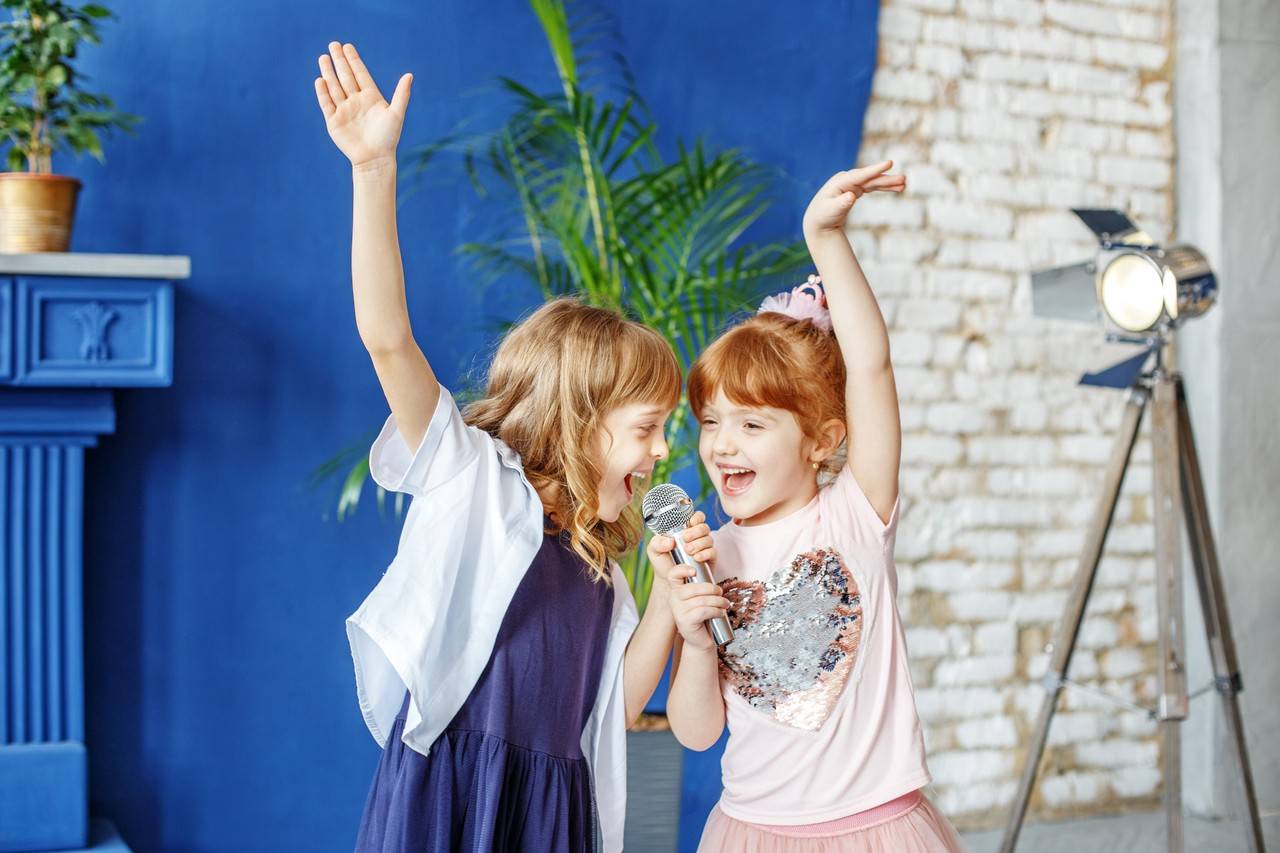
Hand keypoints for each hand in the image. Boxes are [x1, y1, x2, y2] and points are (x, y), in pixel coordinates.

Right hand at [314, 42, 412, 168]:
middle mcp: (356, 101)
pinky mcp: (334, 121)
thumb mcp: (396, 114)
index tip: (348, 46)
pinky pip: (326, 103)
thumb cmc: (388, 138)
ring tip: (323, 57)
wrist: (375, 159)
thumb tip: (409, 75)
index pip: (360, 74)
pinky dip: (323, 92)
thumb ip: (401, 94)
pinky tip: (320, 80)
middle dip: (339, 61)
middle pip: (346, 77)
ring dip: (329, 72)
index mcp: (371, 97)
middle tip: (333, 44)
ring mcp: (344, 110)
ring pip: (334, 87)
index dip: (354, 60)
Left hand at [645, 511, 715, 587]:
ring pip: (709, 539)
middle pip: (704, 527)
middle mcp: (697, 537)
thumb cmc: (662, 562)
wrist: (669, 582)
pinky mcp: (709, 559)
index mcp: (685, 530)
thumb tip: (670, 541)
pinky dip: (705, 553)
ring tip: (688, 551)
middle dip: (695, 531)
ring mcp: (704, 548)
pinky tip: (697, 557)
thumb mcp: (654, 551)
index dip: (697, 517)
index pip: (696, 517)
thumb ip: (657, 542)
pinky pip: (713, 552)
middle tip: (685, 539)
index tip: (691, 522)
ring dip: (699, 543)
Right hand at [668, 567, 729, 651]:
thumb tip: (710, 569)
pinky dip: (716, 611)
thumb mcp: (701, 597)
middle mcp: (673, 598)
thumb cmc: (703, 614)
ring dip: (718, 601)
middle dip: (712, 589)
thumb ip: (702, 584)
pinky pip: (703, 611)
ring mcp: (678, 610)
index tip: (695, 571)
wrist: (700, 638)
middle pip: (694, 588)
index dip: (682, 569)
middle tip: (721, 593)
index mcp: (676, 589)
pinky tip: (721, 613)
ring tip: (725, 604)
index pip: (673, 574)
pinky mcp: (685, 621)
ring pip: (702, 600)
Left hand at [802, 161, 905, 238]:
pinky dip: (884, 187)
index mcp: (840, 182)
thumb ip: (841, 204)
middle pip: (870, 178)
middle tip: (904, 179)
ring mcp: (852, 183)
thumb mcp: (831, 211)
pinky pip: (873, 186)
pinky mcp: (857, 189)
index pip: (860, 175)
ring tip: (904, 184)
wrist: (818, 220)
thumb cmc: (823, 216)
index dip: (875, 169)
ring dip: (888, 183)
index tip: (889, 163)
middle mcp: (847, 179)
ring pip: (873, 182)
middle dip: (886, 178)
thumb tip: (851, 196)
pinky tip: (897, 188)